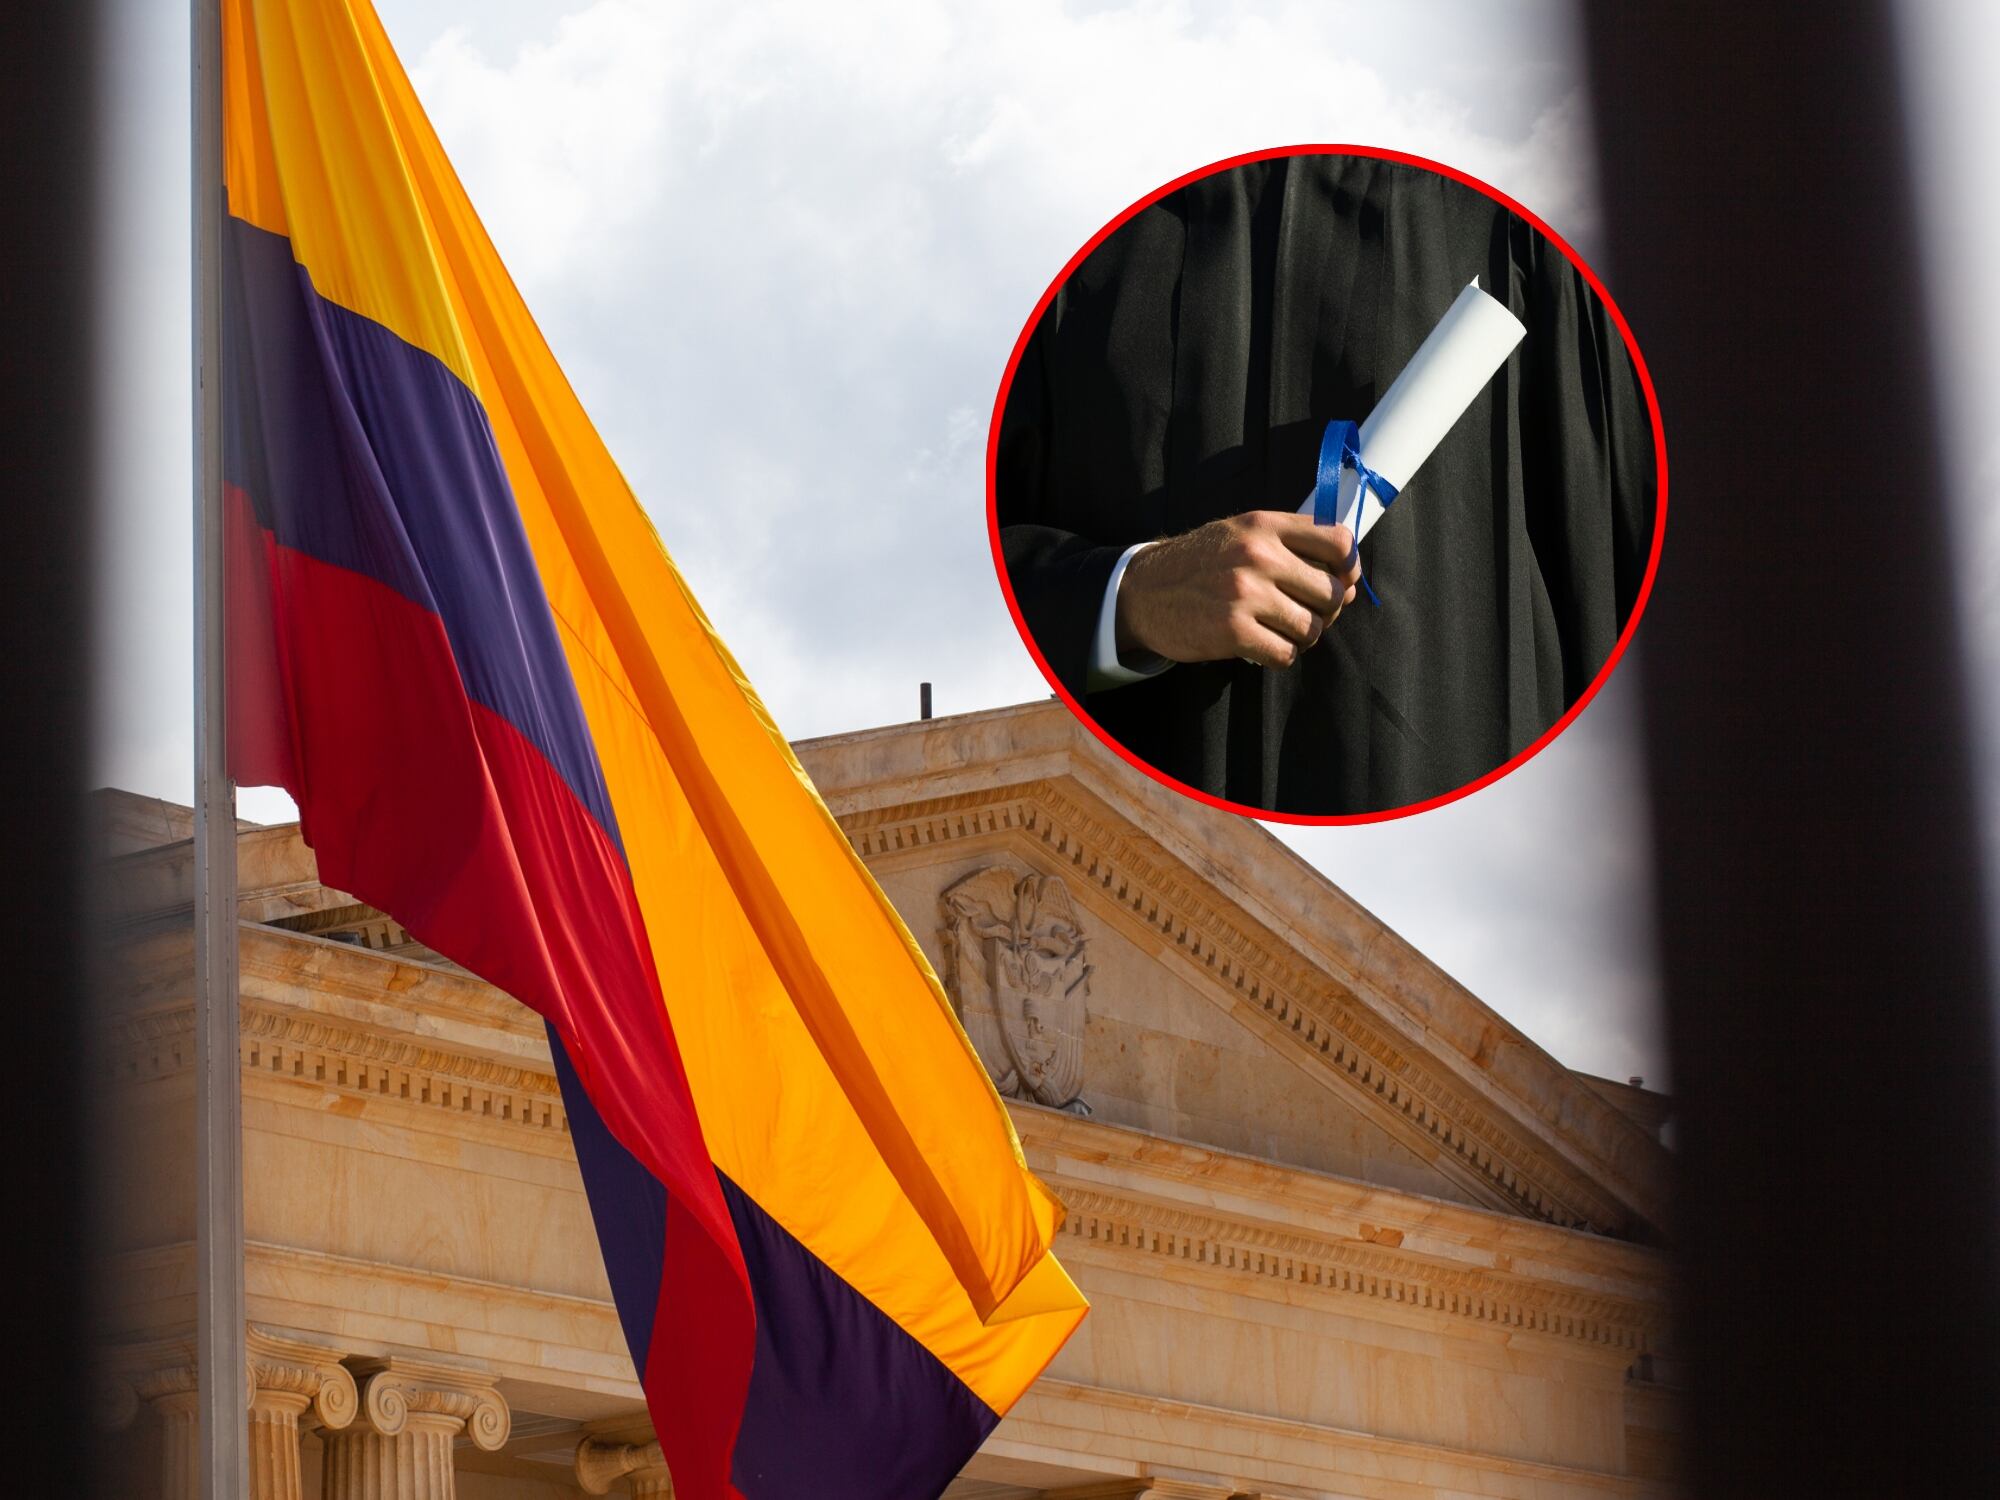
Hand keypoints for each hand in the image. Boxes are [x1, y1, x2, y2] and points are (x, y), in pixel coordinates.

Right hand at [1115, 512, 1361, 668]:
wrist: (1143, 592)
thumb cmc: (1199, 564)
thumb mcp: (1240, 533)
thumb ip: (1290, 545)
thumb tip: (1350, 583)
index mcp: (1264, 525)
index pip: (1338, 542)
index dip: (1350, 567)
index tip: (1343, 581)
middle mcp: (1258, 555)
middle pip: (1332, 592)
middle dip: (1326, 610)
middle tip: (1304, 613)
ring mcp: (1246, 594)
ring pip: (1312, 628)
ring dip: (1302, 637)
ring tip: (1281, 631)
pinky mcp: (1233, 632)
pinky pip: (1285, 654)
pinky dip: (1279, 655)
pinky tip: (1262, 645)